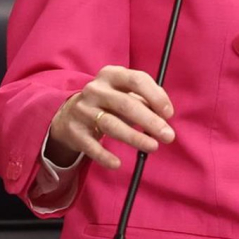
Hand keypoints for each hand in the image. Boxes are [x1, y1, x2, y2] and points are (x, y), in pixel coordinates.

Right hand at [46, 66, 175, 170]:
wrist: (70, 114)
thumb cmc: (109, 103)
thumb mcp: (124, 93)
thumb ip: (145, 99)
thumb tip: (165, 116)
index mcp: (111, 74)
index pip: (137, 80)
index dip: (156, 96)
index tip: (169, 113)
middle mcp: (96, 89)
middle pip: (126, 104)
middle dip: (150, 121)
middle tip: (168, 135)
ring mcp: (83, 109)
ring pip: (111, 124)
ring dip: (134, 137)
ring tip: (153, 147)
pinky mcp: (75, 131)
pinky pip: (92, 146)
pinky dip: (104, 156)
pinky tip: (117, 163)